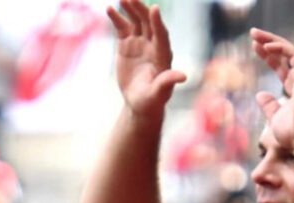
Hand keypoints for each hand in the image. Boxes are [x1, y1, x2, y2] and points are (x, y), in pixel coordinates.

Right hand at [107, 0, 186, 119]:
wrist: (140, 102)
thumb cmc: (151, 100)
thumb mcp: (159, 94)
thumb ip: (167, 82)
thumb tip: (183, 76)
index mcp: (163, 54)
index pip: (161, 35)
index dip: (158, 23)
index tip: (154, 9)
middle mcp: (153, 45)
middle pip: (148, 23)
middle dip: (141, 10)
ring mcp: (140, 43)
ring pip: (136, 21)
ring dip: (130, 9)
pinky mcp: (128, 44)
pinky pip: (123, 28)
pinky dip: (117, 18)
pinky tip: (110, 9)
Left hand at [250, 28, 293, 150]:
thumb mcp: (275, 117)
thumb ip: (270, 105)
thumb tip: (260, 95)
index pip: (280, 66)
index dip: (268, 56)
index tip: (255, 48)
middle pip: (283, 55)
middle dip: (267, 43)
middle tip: (252, 34)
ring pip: (288, 50)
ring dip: (271, 40)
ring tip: (254, 34)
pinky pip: (293, 55)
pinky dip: (279, 48)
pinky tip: (265, 47)